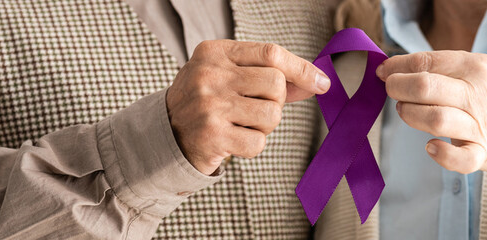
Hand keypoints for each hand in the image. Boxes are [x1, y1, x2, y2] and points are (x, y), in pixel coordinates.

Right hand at [166, 40, 329, 174]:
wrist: (164, 134)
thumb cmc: (206, 101)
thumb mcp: (230, 77)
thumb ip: (270, 76)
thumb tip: (316, 82)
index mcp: (214, 52)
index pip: (271, 54)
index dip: (302, 69)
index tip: (322, 82)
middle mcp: (209, 75)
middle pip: (276, 84)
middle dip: (276, 100)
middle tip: (256, 108)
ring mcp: (209, 106)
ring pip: (272, 114)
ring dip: (265, 125)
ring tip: (242, 123)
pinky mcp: (212, 136)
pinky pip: (258, 143)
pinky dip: (252, 145)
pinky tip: (233, 139)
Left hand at [376, 51, 486, 212]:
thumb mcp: (482, 71)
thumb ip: (446, 68)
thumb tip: (399, 66)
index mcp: (476, 67)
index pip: (426, 61)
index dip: (397, 66)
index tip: (383, 71)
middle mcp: (477, 94)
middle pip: (424, 87)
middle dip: (397, 87)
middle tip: (391, 91)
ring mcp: (480, 126)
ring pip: (434, 119)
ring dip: (410, 115)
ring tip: (405, 112)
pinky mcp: (483, 153)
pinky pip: (459, 159)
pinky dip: (441, 155)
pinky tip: (431, 147)